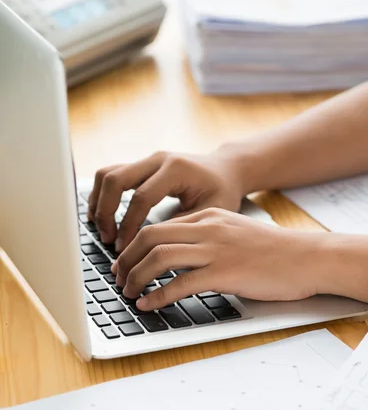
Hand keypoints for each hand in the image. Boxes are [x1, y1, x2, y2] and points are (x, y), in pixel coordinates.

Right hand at [88, 147, 246, 251]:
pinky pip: (111, 175)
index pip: (141, 198)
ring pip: (107, 174)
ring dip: (98, 203)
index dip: (129, 226)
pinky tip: (101, 217)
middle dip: (106, 212)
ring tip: (102, 230)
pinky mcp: (141, 165)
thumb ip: (180, 227)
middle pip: (115, 179)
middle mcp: (157, 159)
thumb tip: (150, 250)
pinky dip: (102, 195)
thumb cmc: (222, 191)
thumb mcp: (209, 212)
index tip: (125, 249)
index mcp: (176, 168)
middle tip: (108, 240)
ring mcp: (147, 160)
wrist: (226, 170)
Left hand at [111, 208, 325, 310]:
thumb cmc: (274, 251)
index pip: (158, 226)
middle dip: (126, 259)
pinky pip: (180, 283)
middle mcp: (208, 228)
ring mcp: (216, 249)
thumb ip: (205, 238)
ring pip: (159, 257)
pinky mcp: (225, 273)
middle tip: (118, 277)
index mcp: (208, 216)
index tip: (123, 262)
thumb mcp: (234, 233)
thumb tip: (175, 256)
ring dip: (136, 276)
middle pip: (150, 236)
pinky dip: (158, 295)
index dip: (133, 245)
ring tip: (128, 292)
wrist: (308, 258)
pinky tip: (149, 305)